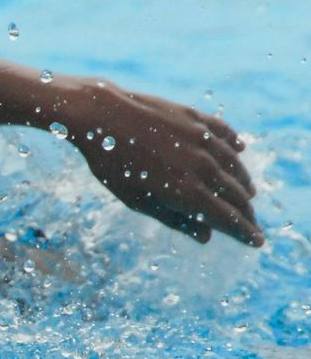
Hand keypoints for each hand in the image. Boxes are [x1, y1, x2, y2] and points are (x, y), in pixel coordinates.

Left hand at [74, 81, 261, 246]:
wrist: (101, 117)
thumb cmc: (113, 165)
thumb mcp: (137, 200)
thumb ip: (174, 218)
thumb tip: (206, 237)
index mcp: (187, 192)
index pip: (228, 218)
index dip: (245, 232)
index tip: (257, 241)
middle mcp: (202, 166)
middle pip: (236, 195)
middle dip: (247, 212)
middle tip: (251, 222)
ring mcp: (201, 139)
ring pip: (235, 165)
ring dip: (243, 182)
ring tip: (248, 193)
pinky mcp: (195, 118)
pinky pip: (224, 133)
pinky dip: (234, 144)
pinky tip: (240, 149)